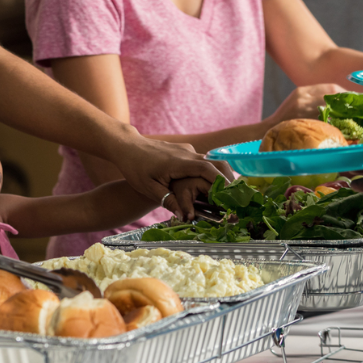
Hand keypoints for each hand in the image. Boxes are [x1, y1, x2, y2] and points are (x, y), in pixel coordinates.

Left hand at [110, 129, 232, 219]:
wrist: (126, 146)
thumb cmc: (134, 167)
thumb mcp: (148, 188)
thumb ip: (168, 201)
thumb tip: (185, 216)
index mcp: (179, 163)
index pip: (208, 170)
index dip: (222, 182)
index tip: (232, 195)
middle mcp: (187, 153)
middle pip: (216, 164)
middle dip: (229, 180)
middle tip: (236, 197)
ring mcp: (186, 150)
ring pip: (212, 161)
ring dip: (221, 175)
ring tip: (228, 194)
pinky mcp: (184, 151)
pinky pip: (203, 160)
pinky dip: (212, 172)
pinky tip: (212, 185)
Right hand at [266, 83, 346, 126]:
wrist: (271, 129)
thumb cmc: (287, 117)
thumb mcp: (298, 102)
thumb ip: (314, 98)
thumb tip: (338, 101)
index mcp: (302, 91)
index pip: (330, 87)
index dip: (344, 93)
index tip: (353, 99)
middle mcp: (303, 97)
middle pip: (332, 94)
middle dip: (346, 100)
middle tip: (356, 108)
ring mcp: (303, 108)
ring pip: (331, 106)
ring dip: (343, 111)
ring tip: (351, 116)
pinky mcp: (304, 120)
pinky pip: (324, 118)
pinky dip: (334, 120)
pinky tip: (339, 124)